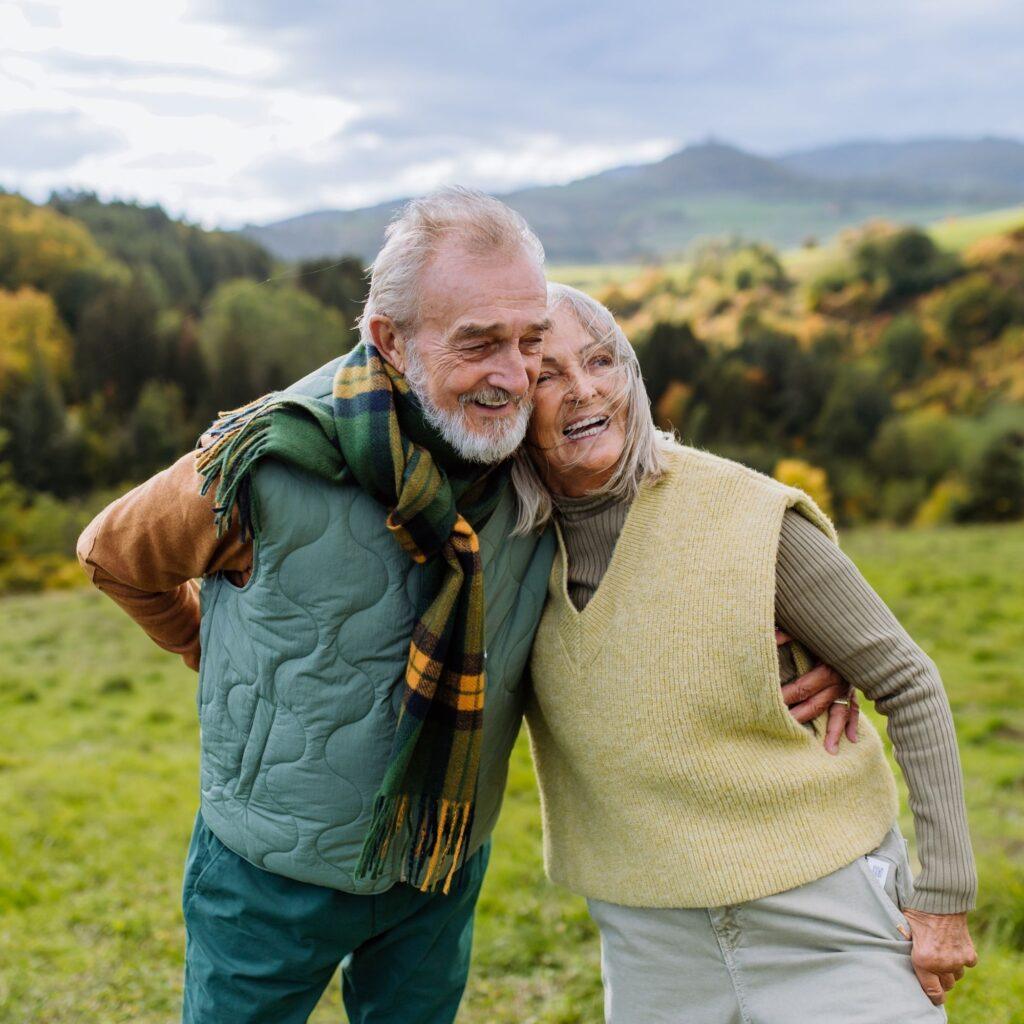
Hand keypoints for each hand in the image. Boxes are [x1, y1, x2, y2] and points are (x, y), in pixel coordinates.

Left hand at [776, 630, 858, 753]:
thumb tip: (773, 638)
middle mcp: (840, 680)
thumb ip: (789, 634)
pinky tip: (852, 739)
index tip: (772, 704)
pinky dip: (853, 723)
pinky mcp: (854, 689)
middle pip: (818, 704)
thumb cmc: (823, 631)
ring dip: (833, 731)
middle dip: (801, 717)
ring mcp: (848, 687)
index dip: (787, 697)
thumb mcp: (806, 631)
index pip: (803, 688)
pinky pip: (854, 709)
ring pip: (839, 712)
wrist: (854, 628)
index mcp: (827, 667)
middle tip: (786, 730)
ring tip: (829, 751)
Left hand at [902, 909, 977, 1004]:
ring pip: (957, 975)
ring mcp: (957, 959)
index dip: (934, 997)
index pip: (933, 993)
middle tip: (935, 967)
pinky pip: (967, 964)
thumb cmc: (917, 912)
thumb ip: (910, 949)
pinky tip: (954, 947)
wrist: (940, 900)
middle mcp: (942, 964)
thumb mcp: (905, 931)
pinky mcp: (969, 953)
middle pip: (947, 985)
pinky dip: (963, 959)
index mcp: (923, 960)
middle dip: (941, 979)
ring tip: (943, 953)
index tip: (934, 996)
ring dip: (951, 968)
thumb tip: (908, 960)